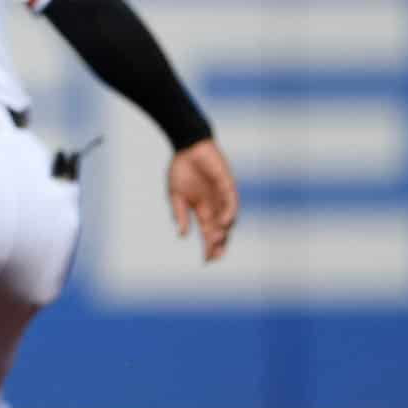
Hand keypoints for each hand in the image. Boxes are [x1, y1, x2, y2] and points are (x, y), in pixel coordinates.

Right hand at [168, 137, 237, 262]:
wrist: (187, 147)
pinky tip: (224, 223)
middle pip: (220, 230)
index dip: (208, 246)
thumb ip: (180, 215)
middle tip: (216, 257)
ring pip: (227, 219)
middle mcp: (214, 205)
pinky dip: (229, 213)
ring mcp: (222, 196)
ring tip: (218, 242)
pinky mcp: (227, 184)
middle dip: (219, 244)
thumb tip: (182, 235)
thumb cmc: (180, 169)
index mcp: (202, 209)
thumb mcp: (176, 196)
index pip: (207, 232)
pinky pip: (231, 202)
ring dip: (224, 231)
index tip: (206, 261)